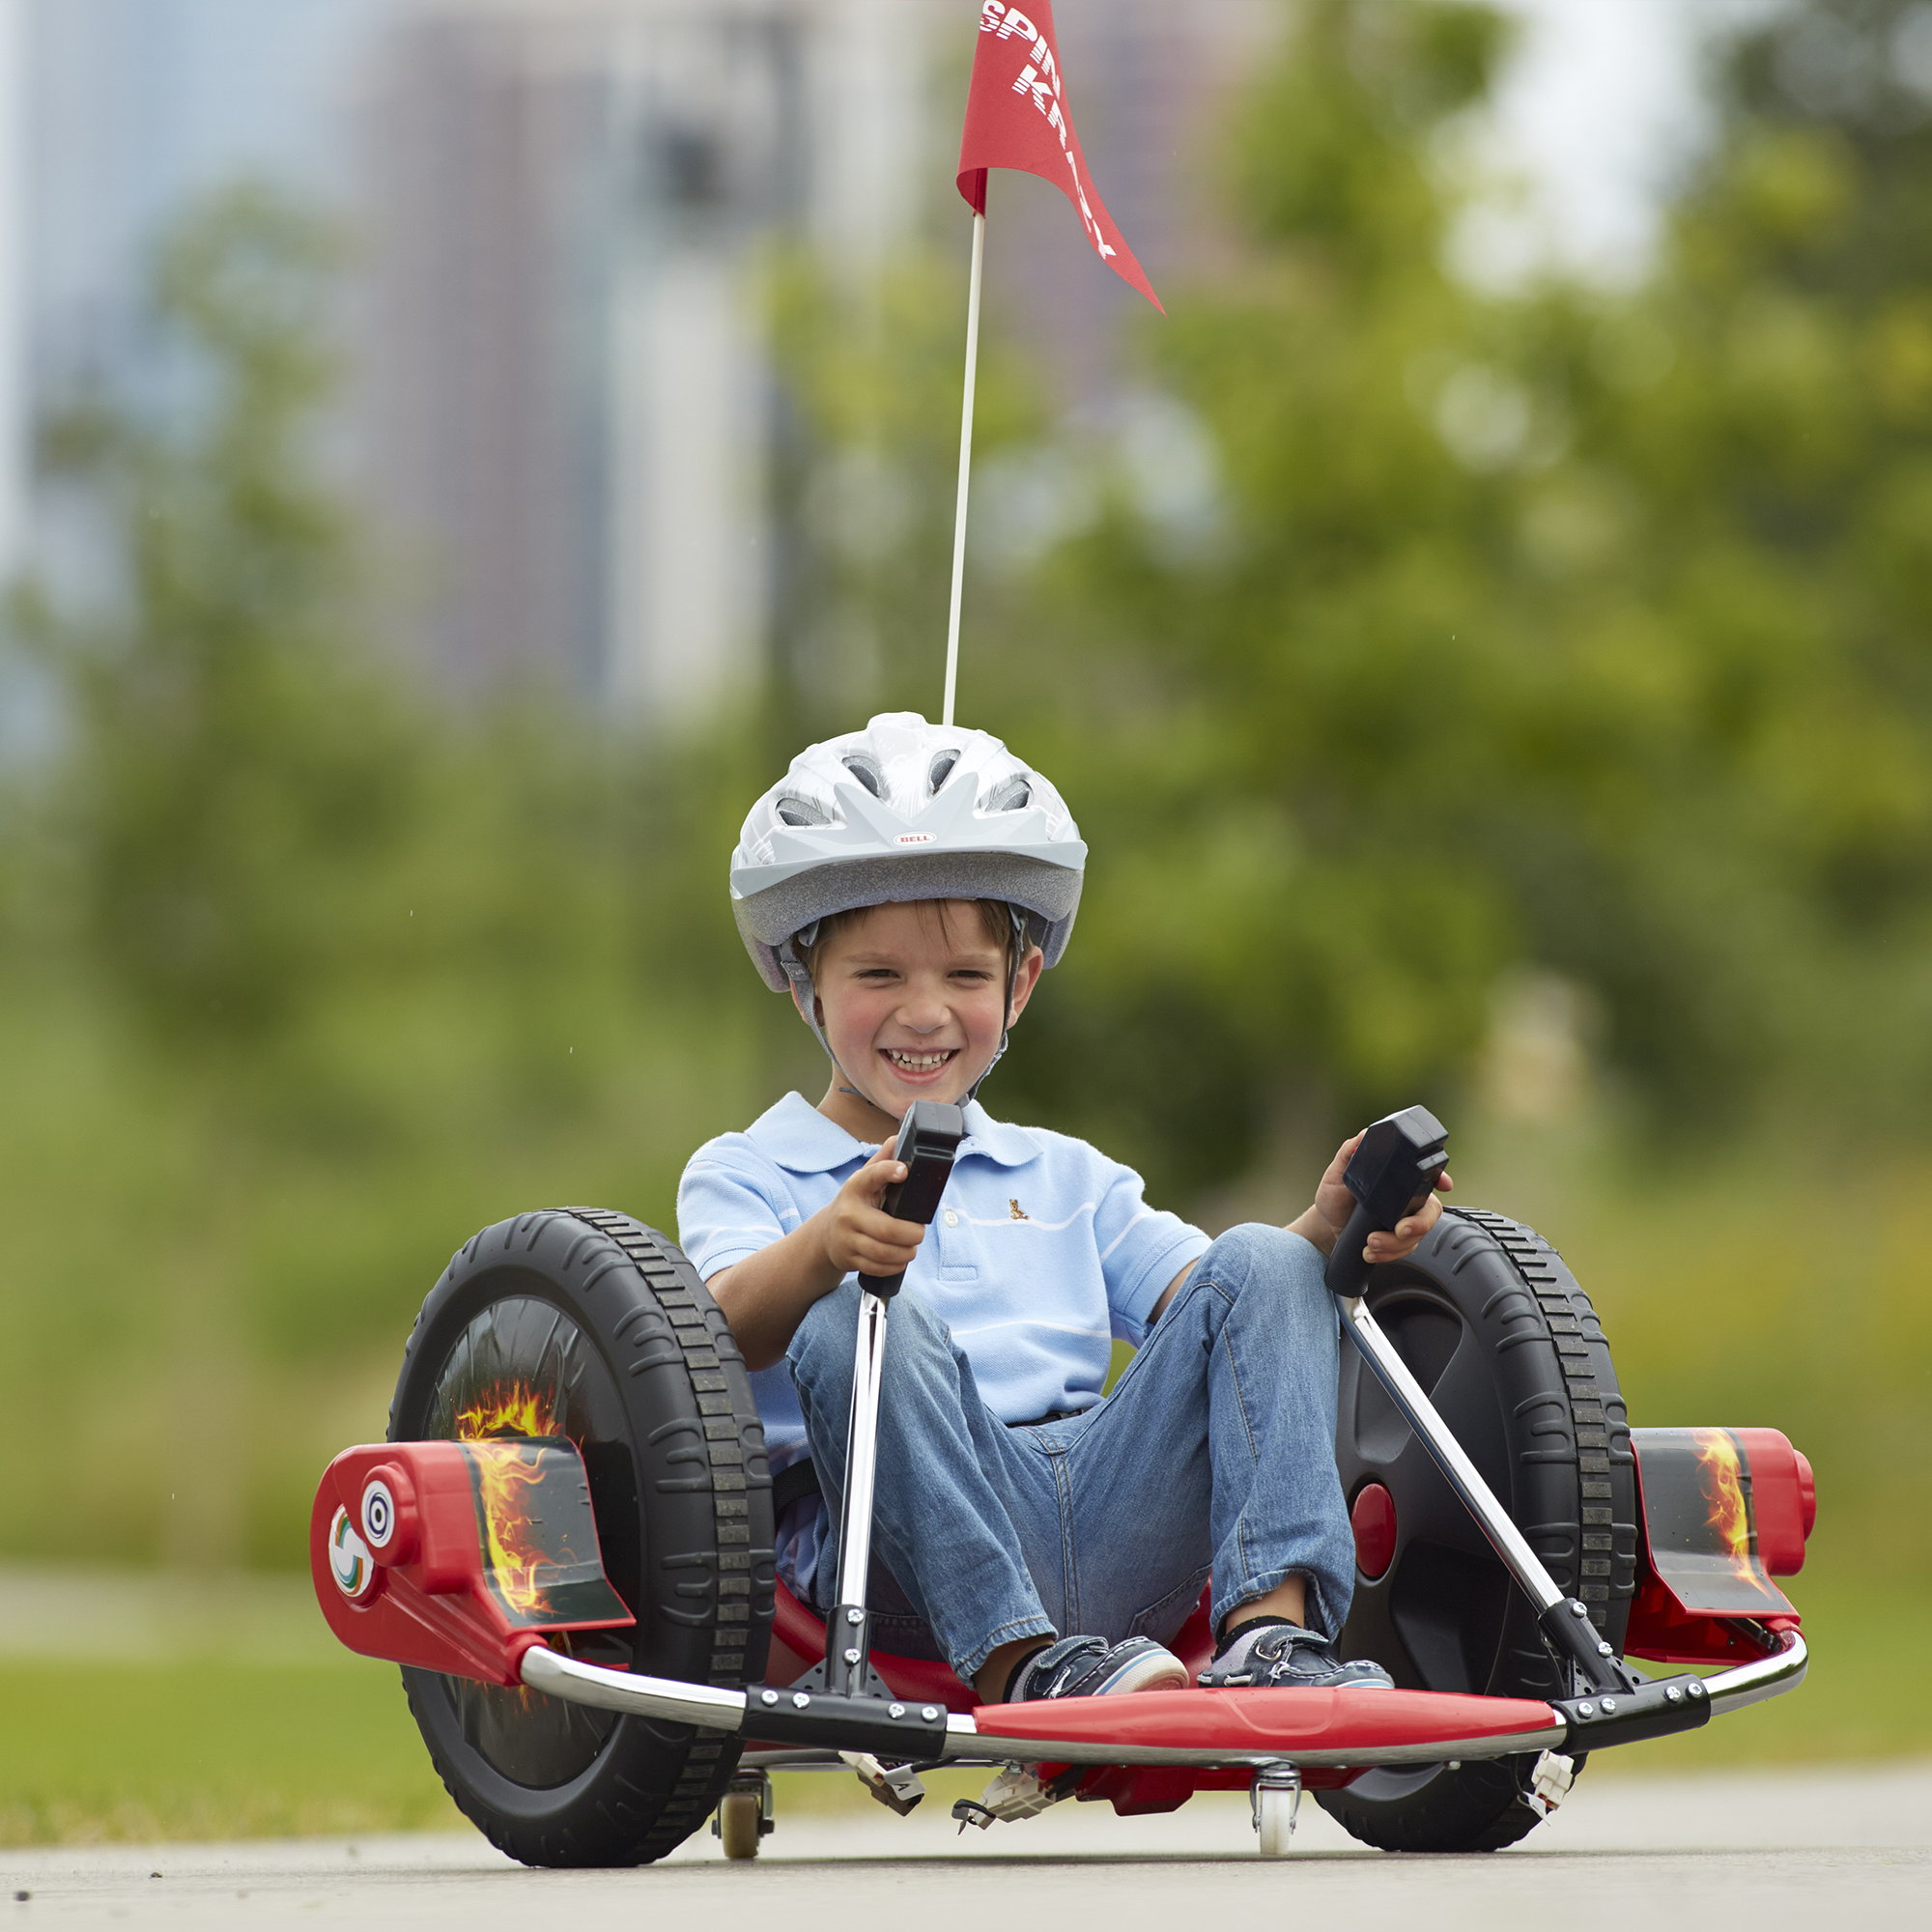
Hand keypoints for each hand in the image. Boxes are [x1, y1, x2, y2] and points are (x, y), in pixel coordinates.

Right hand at [817, 1138, 927, 1278]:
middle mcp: (849, 1213)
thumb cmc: (855, 1204)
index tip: (903, 1171)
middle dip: (912, 1234)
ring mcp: (847, 1238)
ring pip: (883, 1252)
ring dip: (906, 1252)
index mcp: (856, 1187)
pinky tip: (900, 1259)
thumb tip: (900, 1137)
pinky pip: (877, 1267)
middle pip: (887, 1229)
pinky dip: (895, 1266)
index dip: (888, 1171)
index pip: (871, 1175)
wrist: (826, 1235)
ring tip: (912, 1247)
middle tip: (920, 1232)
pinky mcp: (848, 1258)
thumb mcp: (865, 1180)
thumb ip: (883, 1160)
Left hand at [1288, 1131, 1453, 1262]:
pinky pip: (1404, 1251)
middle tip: (1399, 1230)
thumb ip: (1349, 1153)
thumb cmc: (1334, 1196)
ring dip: (1395, 1244)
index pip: (1427, 1174)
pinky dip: (1388, 1254)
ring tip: (1370, 1242)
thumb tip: (1363, 1136)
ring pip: (1417, 1236)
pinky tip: (1370, 1252)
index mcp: (1396, 1179)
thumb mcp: (1337, 1172)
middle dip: (1419, 1224)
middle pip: (1430, 1212)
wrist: (1326, 1226)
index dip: (1440, 1177)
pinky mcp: (1397, 1242)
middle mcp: (1406, 1199)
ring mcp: (1404, 1221)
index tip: (1444, 1185)